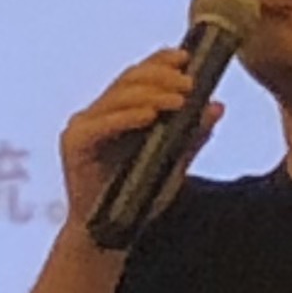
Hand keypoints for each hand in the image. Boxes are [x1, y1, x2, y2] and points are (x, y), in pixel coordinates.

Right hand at [57, 48, 222, 236]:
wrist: (110, 236)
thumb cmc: (139, 199)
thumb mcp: (174, 163)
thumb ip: (192, 136)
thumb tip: (217, 106)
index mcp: (120, 111)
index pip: (139, 75)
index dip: (160, 60)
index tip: (186, 56)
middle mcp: (99, 113)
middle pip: (129, 80)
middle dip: (161, 77)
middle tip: (188, 84)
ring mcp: (84, 127)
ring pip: (117, 97)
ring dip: (149, 95)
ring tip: (177, 100)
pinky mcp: (74, 144)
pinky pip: (102, 124)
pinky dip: (126, 117)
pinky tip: (148, 116)